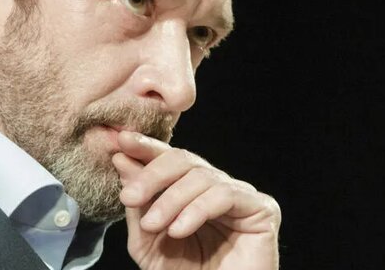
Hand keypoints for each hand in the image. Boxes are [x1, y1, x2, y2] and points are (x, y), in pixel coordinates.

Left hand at [112, 131, 279, 269]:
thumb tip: (122, 159)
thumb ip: (137, 205)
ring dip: (170, 200)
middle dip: (152, 175)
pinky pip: (225, 195)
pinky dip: (196, 210)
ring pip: (202, 176)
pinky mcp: (262, 208)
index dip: (147, 148)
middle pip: (184, 159)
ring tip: (153, 225)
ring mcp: (240, 195)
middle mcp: (216, 187)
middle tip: (129, 197)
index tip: (122, 142)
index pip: (168, 159)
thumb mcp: (148, 242)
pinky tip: (179, 230)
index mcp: (190, 191)